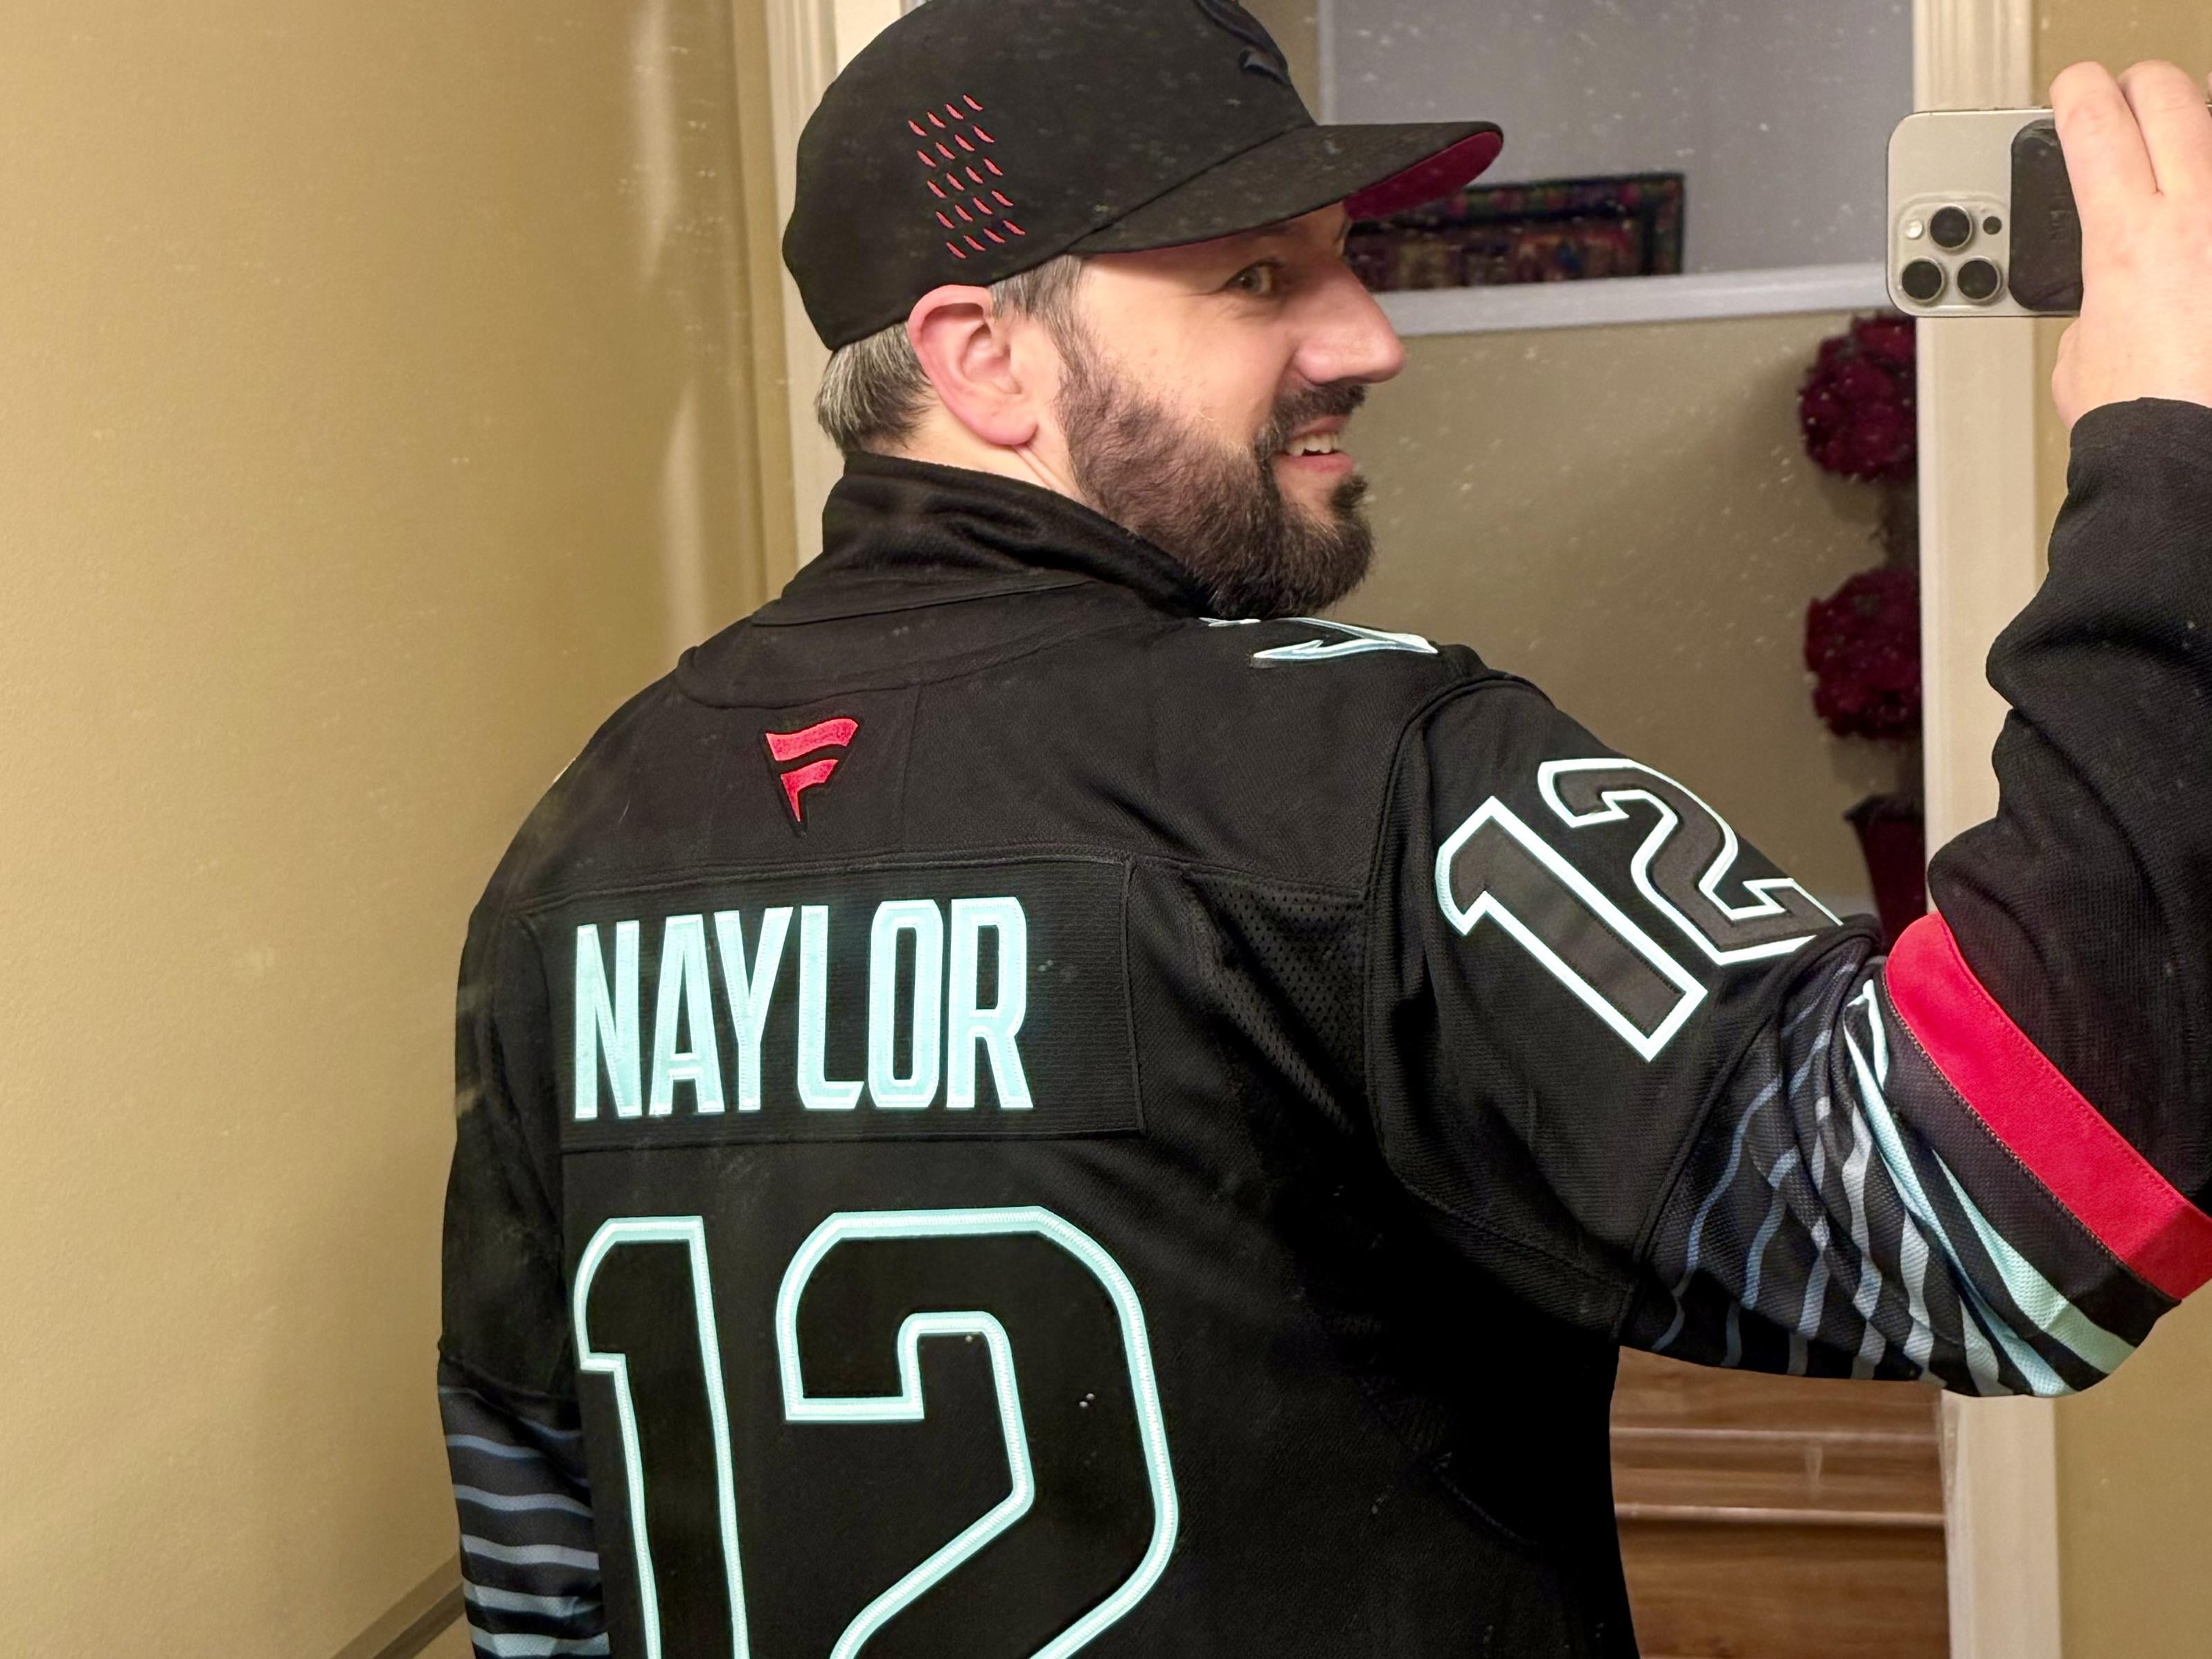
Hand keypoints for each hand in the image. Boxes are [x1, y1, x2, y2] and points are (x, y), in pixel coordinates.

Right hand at [2048, 60, 2211, 430]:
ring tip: (2174, 160)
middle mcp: (2197, 215)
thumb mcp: (2079, 355)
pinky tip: (2194, 243)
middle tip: (2129, 98)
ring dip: (2191, 142)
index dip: (2076, 92)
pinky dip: (2205, 214)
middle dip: (2143, 88)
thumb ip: (2092, 304)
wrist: (2195, 459)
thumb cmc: (2143, 421)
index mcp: (2126, 236)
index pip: (2095, 118)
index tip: (2074, 91)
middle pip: (2171, 98)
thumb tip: (2108, 301)